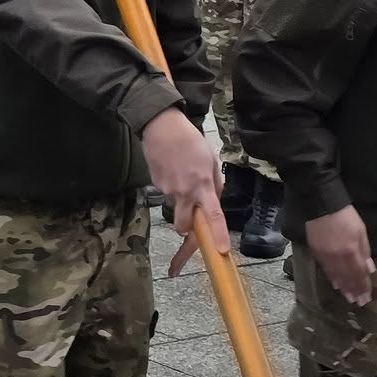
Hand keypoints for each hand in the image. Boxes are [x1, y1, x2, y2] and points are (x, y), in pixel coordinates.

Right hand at [142, 105, 228, 273]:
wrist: (161, 125)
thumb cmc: (190, 140)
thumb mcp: (211, 160)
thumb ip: (214, 184)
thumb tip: (214, 199)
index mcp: (203, 185)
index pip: (213, 216)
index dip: (218, 235)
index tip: (221, 250)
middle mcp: (185, 192)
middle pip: (184, 227)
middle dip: (187, 232)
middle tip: (189, 231)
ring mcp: (167, 190)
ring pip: (175, 208)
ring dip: (181, 203)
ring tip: (181, 177)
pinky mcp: (155, 184)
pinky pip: (167, 193)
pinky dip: (171, 186)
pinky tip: (172, 168)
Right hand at [306, 206, 374, 306]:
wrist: (321, 204)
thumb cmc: (345, 216)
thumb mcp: (361, 231)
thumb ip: (365, 251)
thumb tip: (369, 269)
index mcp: (350, 252)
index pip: (359, 274)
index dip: (363, 286)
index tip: (366, 297)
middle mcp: (337, 258)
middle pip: (347, 278)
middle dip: (354, 291)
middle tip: (358, 302)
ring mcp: (325, 256)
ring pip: (336, 276)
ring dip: (344, 288)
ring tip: (349, 297)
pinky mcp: (316, 252)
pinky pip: (325, 269)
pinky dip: (332, 278)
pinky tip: (336, 284)